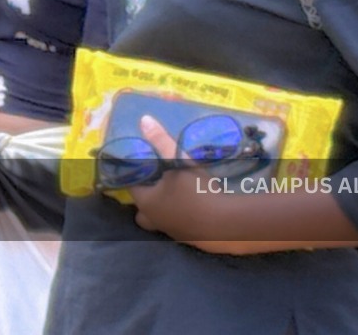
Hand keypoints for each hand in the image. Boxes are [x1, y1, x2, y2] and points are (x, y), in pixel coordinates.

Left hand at [126, 116, 227, 245]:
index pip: (133, 185)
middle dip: (148, 197)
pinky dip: (181, 216)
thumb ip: (160, 141)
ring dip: (165, 208)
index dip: (138, 173)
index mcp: (147, 202)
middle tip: (160, 183)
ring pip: (159, 219)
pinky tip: (194, 206)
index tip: (146, 163)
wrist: (224, 224)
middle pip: (142, 210)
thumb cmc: (195, 191)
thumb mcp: (178, 162)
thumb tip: (143, 120)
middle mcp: (154, 219)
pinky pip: (177, 225)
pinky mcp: (188, 238)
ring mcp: (171, 231)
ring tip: (178, 194)